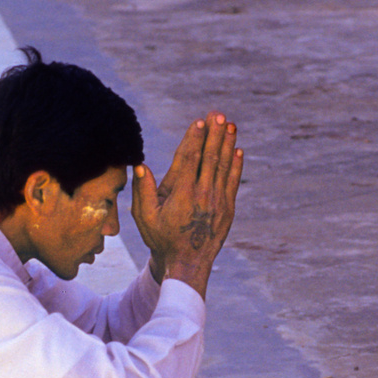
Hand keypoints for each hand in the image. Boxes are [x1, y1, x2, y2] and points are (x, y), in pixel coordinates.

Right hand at [132, 113, 243, 296]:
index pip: (189, 159)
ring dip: (227, 144)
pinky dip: (236, 165)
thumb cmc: (161, 238)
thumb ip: (143, 191)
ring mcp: (217, 201)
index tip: (200, 122)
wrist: (187, 263)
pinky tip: (237, 151)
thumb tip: (140, 166)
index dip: (195, 138)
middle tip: (219, 114)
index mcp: (181, 194)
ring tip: (231, 125)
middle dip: (214, 134)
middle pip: (209, 158)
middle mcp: (202, 195)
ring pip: (224, 167)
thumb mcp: (144, 217)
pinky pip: (233, 182)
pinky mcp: (228, 209)